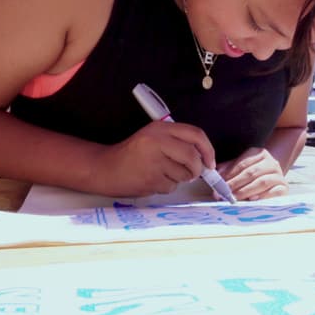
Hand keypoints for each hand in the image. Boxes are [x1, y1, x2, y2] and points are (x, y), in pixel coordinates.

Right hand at [91, 121, 213, 196]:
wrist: (105, 168)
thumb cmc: (132, 155)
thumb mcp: (154, 138)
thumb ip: (178, 142)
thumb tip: (205, 159)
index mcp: (160, 128)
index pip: (196, 134)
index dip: (208, 150)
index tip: (209, 161)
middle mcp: (157, 141)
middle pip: (193, 157)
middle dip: (196, 169)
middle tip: (191, 173)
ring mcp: (154, 161)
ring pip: (184, 174)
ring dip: (179, 178)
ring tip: (161, 173)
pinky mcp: (151, 179)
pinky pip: (172, 186)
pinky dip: (167, 186)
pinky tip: (152, 180)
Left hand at [218, 147, 287, 200]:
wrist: (274, 178)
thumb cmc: (255, 174)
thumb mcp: (243, 167)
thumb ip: (230, 168)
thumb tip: (216, 173)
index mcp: (260, 154)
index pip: (242, 164)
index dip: (229, 174)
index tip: (219, 183)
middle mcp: (271, 162)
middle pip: (251, 173)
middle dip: (235, 184)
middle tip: (224, 193)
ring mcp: (279, 175)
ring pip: (262, 182)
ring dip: (246, 191)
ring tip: (234, 198)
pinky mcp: (284, 187)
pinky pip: (274, 192)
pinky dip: (263, 196)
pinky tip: (252, 200)